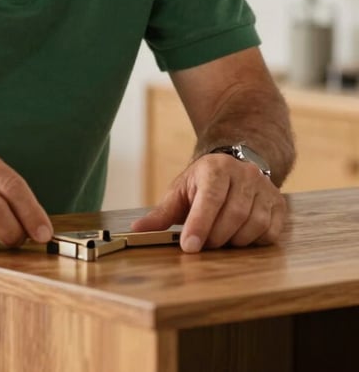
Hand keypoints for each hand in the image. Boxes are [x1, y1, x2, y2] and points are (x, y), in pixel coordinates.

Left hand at [130, 153, 286, 252]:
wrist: (233, 169)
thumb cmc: (201, 185)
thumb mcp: (180, 193)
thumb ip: (161, 214)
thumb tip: (136, 230)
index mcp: (215, 168)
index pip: (209, 198)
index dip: (199, 224)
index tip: (189, 247)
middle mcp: (244, 174)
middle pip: (233, 215)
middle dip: (215, 237)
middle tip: (204, 245)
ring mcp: (265, 188)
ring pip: (253, 225)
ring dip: (234, 241)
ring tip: (220, 238)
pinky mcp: (279, 204)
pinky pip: (270, 232)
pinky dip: (253, 241)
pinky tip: (240, 236)